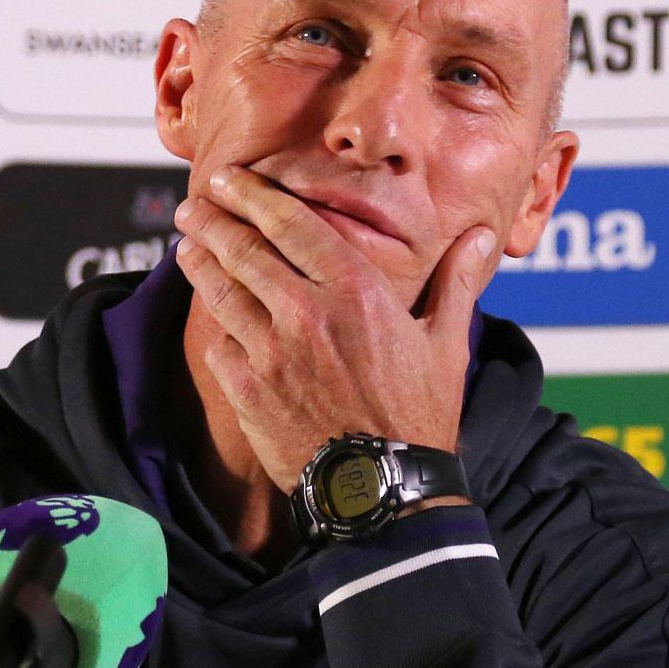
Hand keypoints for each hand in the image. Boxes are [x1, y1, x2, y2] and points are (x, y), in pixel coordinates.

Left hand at [172, 165, 499, 492]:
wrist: (383, 489)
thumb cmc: (419, 416)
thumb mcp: (447, 343)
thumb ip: (456, 282)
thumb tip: (482, 235)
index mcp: (353, 290)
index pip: (289, 223)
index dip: (253, 195)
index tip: (230, 178)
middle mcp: (304, 313)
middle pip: (243, 250)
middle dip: (213, 220)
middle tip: (194, 204)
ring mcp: (269, 352)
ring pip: (221, 292)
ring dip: (199, 263)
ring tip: (186, 245)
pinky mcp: (247, 391)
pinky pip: (219, 346)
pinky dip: (213, 327)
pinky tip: (208, 315)